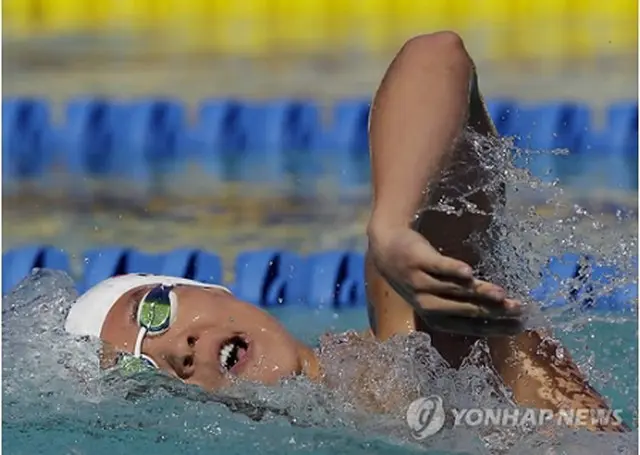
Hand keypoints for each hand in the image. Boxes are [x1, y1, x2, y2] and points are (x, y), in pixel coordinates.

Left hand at [367, 224, 524, 336]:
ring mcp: (419, 282)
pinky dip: (452, 269)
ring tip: (502, 294)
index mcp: (435, 317)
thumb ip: (462, 305)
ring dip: (478, 292)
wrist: (387, 249)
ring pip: (453, 289)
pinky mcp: (416, 260)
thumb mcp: (437, 297)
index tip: (519, 325)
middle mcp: (426, 304)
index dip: (494, 326)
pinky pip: (436, 267)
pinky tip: (469, 272)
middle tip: (517, 308)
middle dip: (492, 311)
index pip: (470, 325)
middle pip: (464, 309)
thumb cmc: (420, 277)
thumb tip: (501, 312)